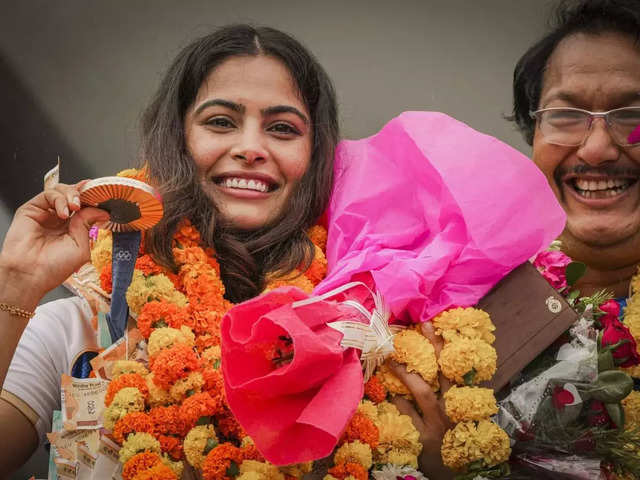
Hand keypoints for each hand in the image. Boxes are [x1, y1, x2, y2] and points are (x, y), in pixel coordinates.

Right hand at [0, 182, 109, 306]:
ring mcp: (46, 213)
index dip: (95, 200)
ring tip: (76, 207)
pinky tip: (63, 213)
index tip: (105, 197)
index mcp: (73, 228)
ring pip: (62, 190)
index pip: (86, 207)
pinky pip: (49, 194)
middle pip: (75, 195)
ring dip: (73, 195)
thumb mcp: (81, 247)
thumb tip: (101, 211)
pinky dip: (60, 199)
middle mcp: (60, 219)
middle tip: (91, 200)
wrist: (30, 274)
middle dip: (85, 194)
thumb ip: (89, 225)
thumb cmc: (53, 267)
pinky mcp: (32, 209)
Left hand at [389, 322, 453, 479]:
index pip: (457, 366)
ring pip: (424, 392)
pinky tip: (391, 394)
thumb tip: (438, 366)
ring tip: (392, 359)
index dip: (446, 344)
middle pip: (445, 371)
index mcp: (465, 399)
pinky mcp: (426, 438)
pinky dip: (401, 404)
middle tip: (421, 325)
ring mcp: (440, 422)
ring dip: (407, 374)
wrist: (462, 474)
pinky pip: (410, 416)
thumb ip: (453, 392)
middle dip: (434, 347)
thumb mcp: (462, 413)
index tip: (433, 322)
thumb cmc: (460, 439)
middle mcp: (455, 407)